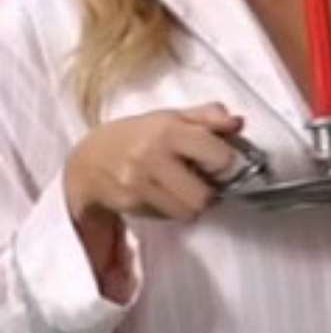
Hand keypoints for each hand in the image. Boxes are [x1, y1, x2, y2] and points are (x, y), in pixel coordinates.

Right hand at [65, 101, 243, 224]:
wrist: (90, 159)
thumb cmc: (142, 134)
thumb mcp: (175, 116)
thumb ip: (209, 116)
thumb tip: (238, 123)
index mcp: (169, 130)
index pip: (217, 156)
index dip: (228, 162)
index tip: (223, 160)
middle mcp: (151, 158)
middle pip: (202, 196)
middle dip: (210, 191)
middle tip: (204, 179)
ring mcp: (138, 185)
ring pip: (186, 212)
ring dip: (191, 203)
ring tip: (184, 186)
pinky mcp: (130, 205)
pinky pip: (167, 216)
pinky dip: (172, 208)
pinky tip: (164, 193)